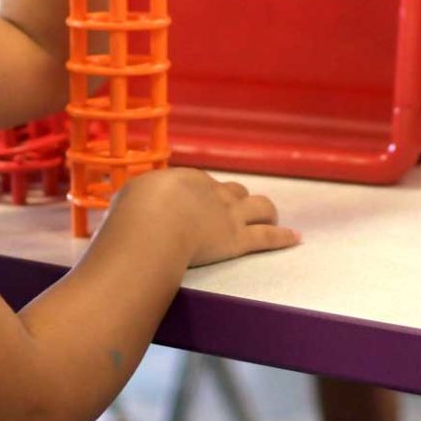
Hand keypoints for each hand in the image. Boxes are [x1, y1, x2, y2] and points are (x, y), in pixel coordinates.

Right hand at [116, 167, 298, 266]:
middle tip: (237, 209)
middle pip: (234, 191)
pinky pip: (267, 236)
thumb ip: (134, 206)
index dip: (203, 196)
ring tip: (273, 217)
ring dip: (267, 211)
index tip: (199, 206)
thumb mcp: (128, 202)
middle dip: (237, 199)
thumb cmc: (132, 216)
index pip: (200, 186)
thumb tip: (124, 212)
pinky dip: (283, 237)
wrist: (151, 225)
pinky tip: (296, 238)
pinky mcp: (238, 239)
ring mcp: (228, 215)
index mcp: (184, 180)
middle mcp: (211, 192)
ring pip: (259, 206)